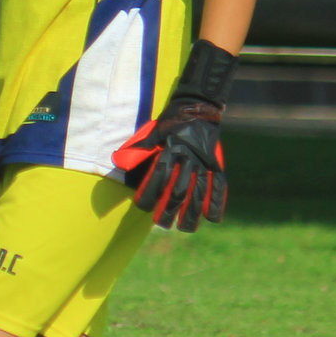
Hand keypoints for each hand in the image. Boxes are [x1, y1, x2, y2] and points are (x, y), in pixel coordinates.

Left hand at [113, 95, 226, 230]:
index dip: (150, 193)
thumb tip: (117, 162)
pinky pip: (218, 185)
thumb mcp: (152, 132)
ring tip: (185, 228)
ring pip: (199, 191)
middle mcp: (188, 158)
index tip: (143, 207)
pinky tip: (212, 218)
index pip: (159, 176)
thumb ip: (137, 150)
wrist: (197, 108)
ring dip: (192, 212)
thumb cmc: (170, 123)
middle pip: (179, 189)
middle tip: (162, 224)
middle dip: (170, 209)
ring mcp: (204, 162)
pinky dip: (217, 202)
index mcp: (170, 150)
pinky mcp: (215, 164)